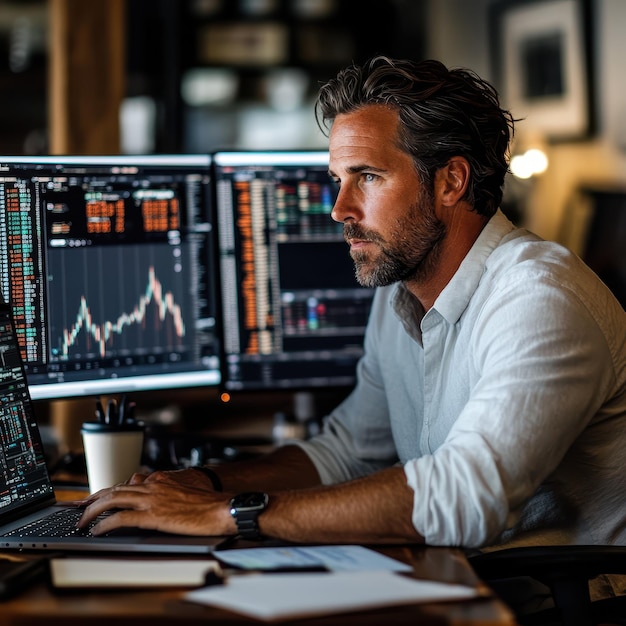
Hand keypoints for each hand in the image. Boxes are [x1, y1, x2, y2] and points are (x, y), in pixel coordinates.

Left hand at [77, 471, 234, 535]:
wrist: (221, 507)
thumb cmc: (210, 500)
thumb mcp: (189, 486)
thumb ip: (172, 486)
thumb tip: (165, 490)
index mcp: (162, 479)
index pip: (129, 482)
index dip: (112, 490)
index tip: (102, 497)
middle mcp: (154, 485)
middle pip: (116, 488)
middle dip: (94, 498)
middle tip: (81, 506)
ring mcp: (152, 499)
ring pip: (113, 499)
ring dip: (93, 510)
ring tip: (82, 520)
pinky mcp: (153, 516)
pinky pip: (121, 518)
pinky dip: (105, 524)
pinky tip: (97, 530)